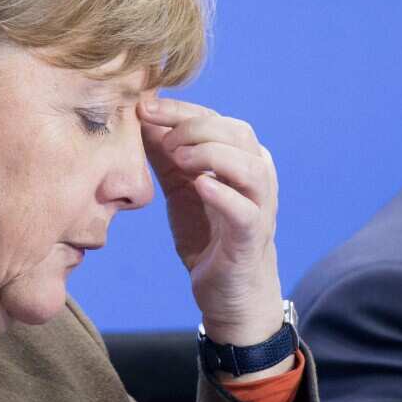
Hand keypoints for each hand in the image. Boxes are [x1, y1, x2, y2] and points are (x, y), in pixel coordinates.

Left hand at [140, 97, 284, 350]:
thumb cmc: (209, 235)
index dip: (180, 110)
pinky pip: (245, 210)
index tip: (144, 107)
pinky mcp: (253, 237)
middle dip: (195, 128)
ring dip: (212, 155)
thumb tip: (141, 120)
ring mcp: (260, 206)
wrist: (230, 294)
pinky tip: (199, 186)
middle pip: (237, 133)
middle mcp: (258, 176)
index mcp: (242, 158)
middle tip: (162, 141)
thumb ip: (165, 156)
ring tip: (180, 159)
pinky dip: (223, 194)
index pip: (216, 118)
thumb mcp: (181, 189)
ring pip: (249, 166)